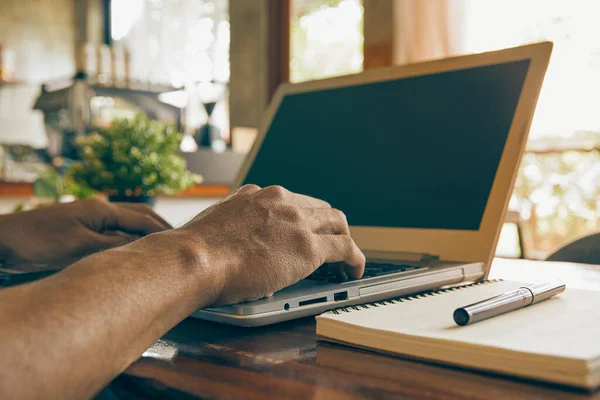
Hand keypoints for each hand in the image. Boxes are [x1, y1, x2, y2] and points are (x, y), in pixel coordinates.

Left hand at [0, 199, 170, 267]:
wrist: (2, 240)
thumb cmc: (38, 242)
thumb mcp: (80, 246)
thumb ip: (115, 245)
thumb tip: (144, 248)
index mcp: (102, 209)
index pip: (144, 219)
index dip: (165, 231)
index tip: (184, 242)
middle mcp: (99, 209)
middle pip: (139, 214)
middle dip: (159, 226)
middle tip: (177, 242)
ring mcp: (89, 217)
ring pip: (126, 221)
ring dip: (144, 231)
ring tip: (159, 246)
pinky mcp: (79, 228)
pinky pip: (114, 230)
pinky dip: (129, 238)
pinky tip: (129, 250)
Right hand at [172, 185, 365, 304]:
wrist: (195, 258)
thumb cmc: (196, 249)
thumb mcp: (216, 223)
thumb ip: (234, 225)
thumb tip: (236, 243)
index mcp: (258, 195)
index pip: (293, 202)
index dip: (304, 218)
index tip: (304, 231)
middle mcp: (281, 201)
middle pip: (319, 208)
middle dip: (328, 225)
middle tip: (330, 243)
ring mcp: (296, 222)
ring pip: (337, 222)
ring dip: (344, 239)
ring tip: (346, 259)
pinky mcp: (308, 247)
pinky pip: (346, 248)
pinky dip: (355, 258)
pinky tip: (355, 270)